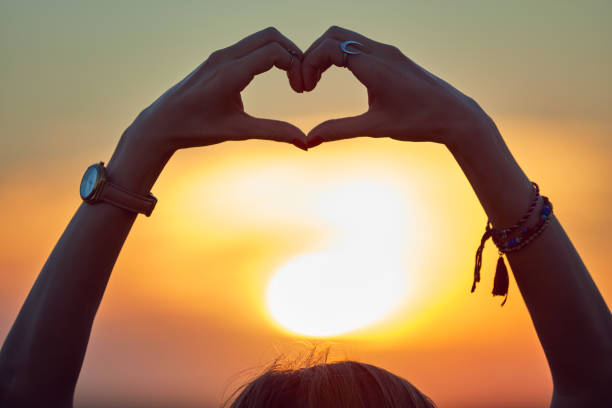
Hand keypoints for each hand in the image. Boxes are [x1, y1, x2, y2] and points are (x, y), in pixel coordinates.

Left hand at [107, 27, 307, 192]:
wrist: (162, 123)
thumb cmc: (195, 128)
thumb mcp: (238, 131)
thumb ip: (273, 132)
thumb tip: (304, 143)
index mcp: (230, 73)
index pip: (274, 52)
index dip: (296, 67)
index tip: (301, 90)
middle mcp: (225, 57)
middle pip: (271, 36)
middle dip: (293, 54)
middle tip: (301, 80)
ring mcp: (220, 55)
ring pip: (261, 38)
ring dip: (281, 53)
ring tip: (291, 79)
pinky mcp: (218, 59)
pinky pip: (250, 46)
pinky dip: (268, 54)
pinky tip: (273, 75)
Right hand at [302, 26, 491, 148]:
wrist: (454, 116)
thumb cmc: (418, 121)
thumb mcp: (374, 128)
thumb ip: (339, 131)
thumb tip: (309, 141)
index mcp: (375, 65)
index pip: (329, 48)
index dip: (308, 64)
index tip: (304, 89)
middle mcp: (381, 51)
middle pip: (333, 35)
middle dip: (312, 55)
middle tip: (305, 83)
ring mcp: (387, 52)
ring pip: (345, 38)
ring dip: (325, 55)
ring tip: (315, 82)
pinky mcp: (391, 57)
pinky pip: (357, 46)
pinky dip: (339, 57)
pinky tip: (337, 78)